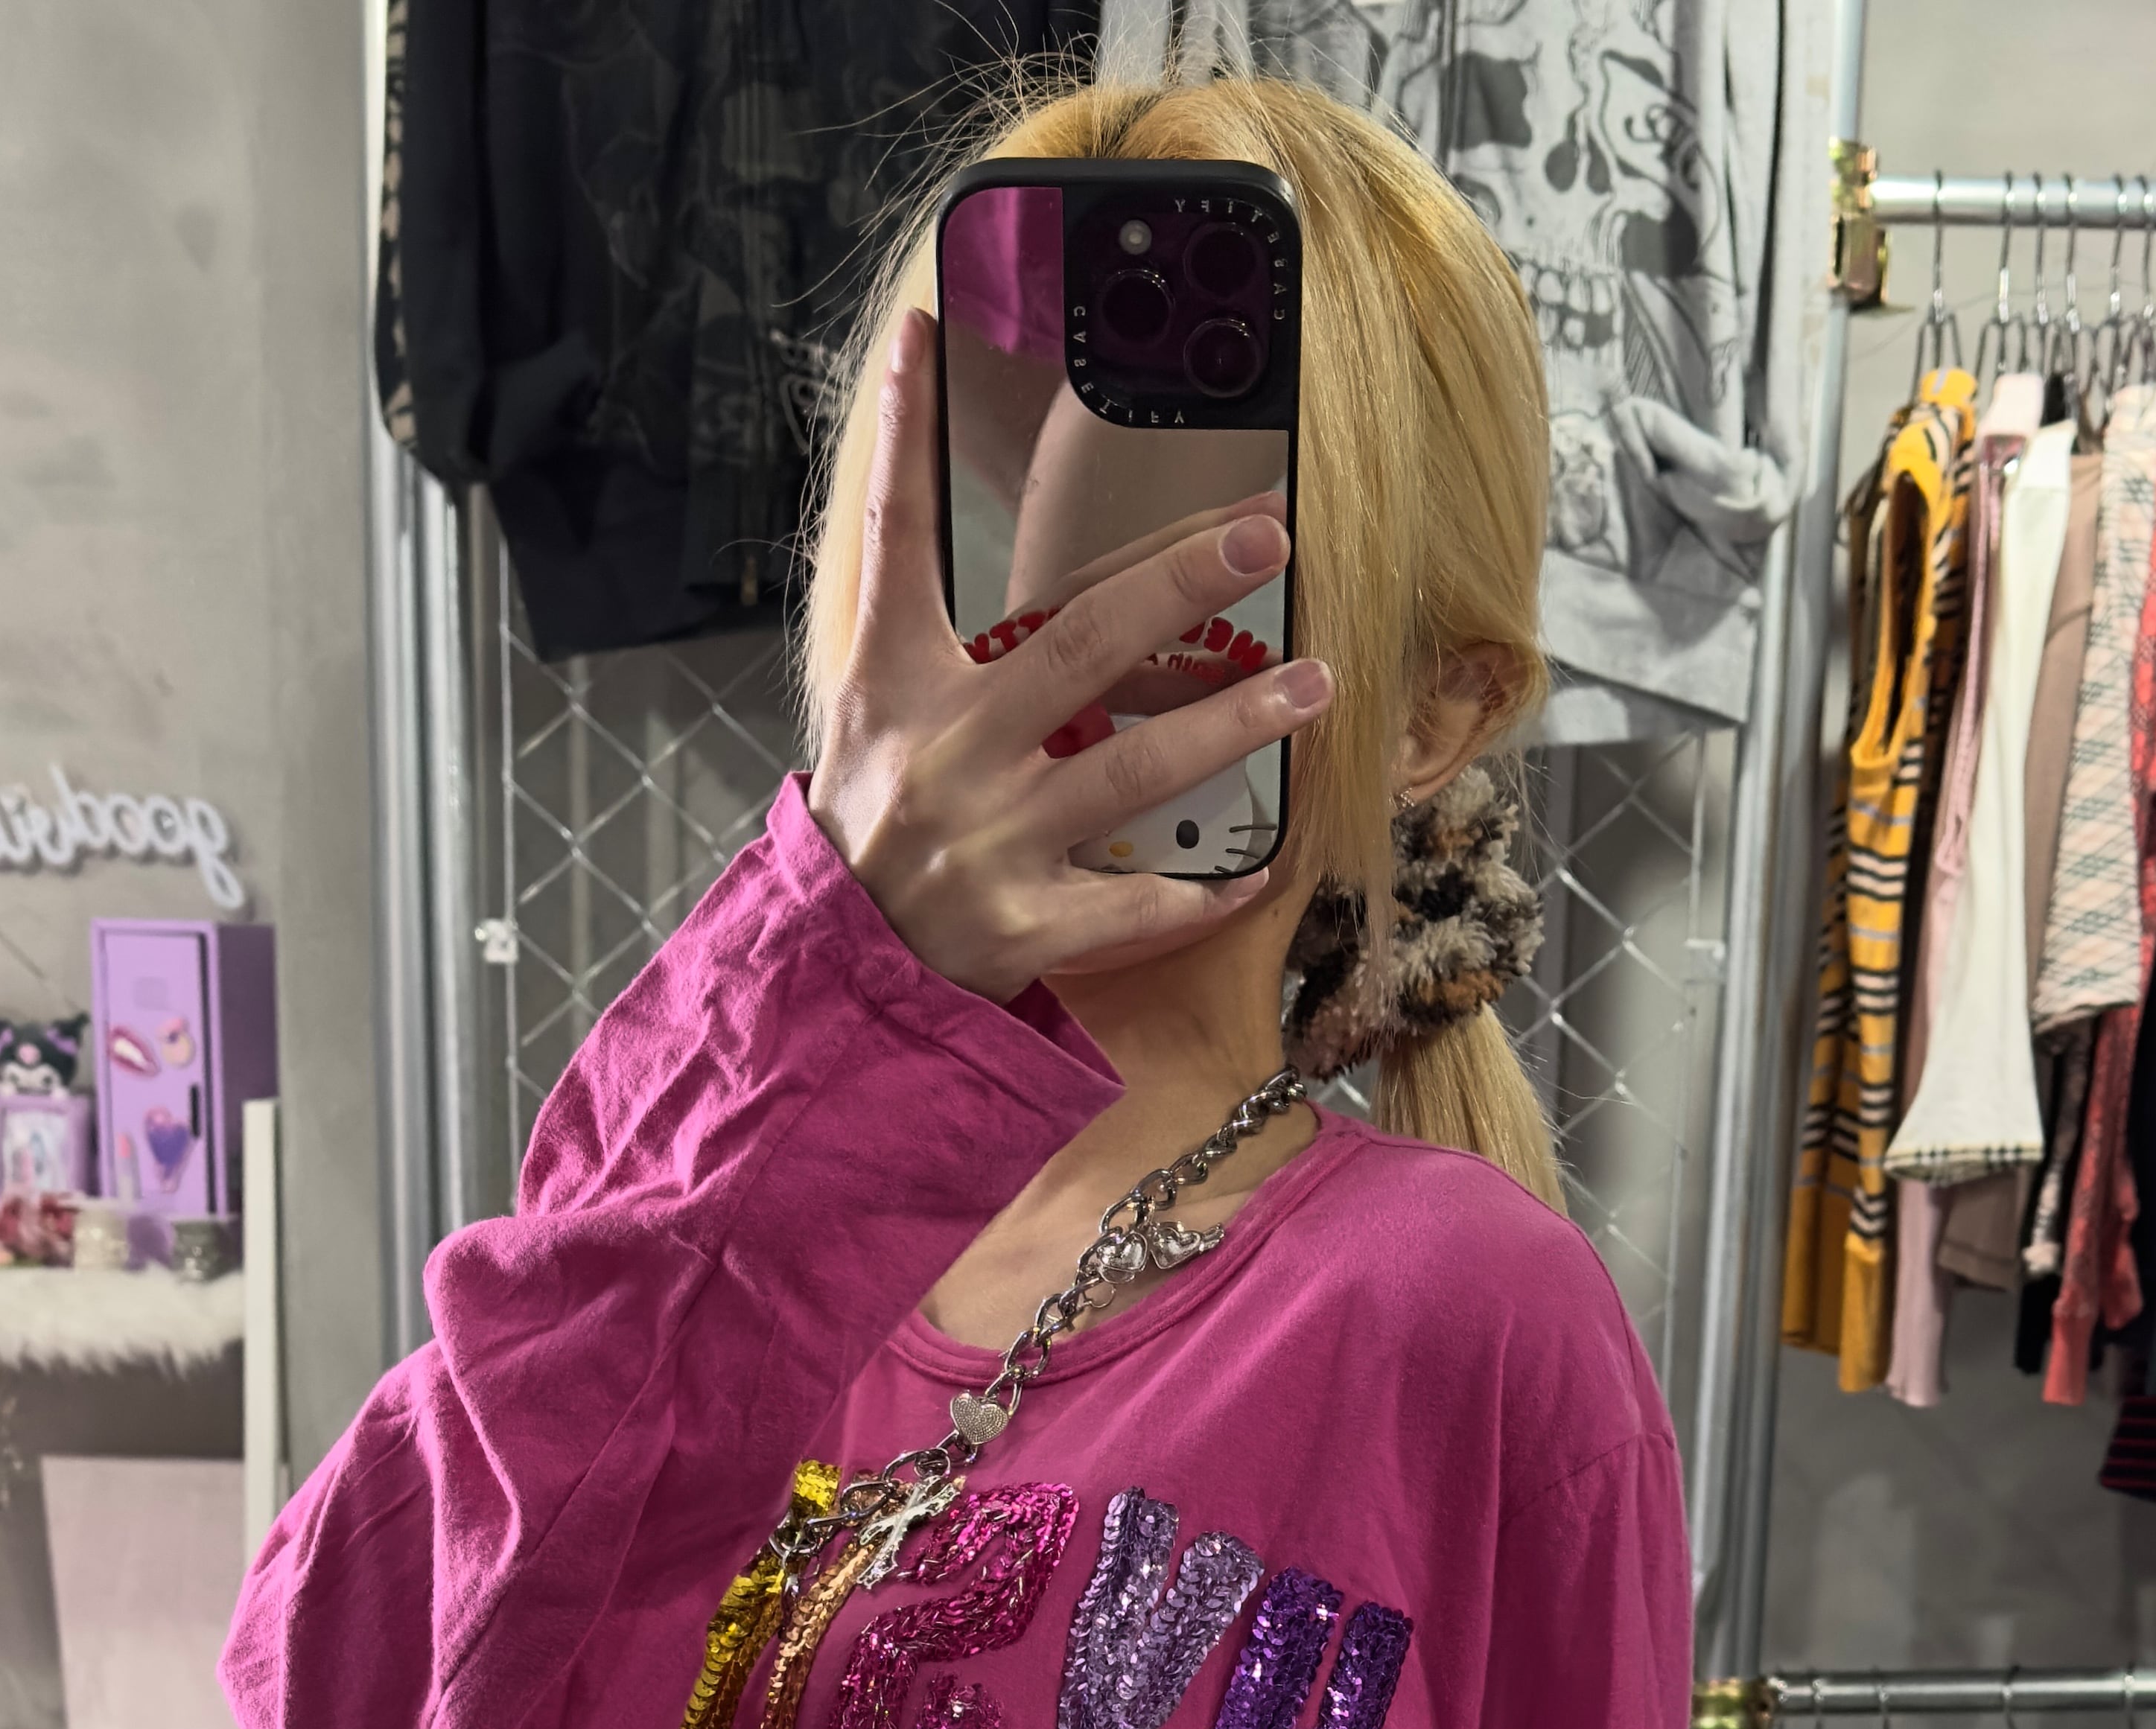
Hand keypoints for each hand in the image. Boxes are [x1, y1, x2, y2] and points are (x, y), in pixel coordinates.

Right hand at [809, 309, 1332, 1001]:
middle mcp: (947, 754)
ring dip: (1234, 724)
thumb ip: (913, 610)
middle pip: (1080, 646)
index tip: (919, 339)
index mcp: (897, 684)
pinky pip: (1133, 907)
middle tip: (1265, 539)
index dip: (900, 437)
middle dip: (1180, 584)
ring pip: (1133, 769)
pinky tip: (1260, 865)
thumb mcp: (869, 706)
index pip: (896, 541)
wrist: (841, 962)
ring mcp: (989, 844)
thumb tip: (932, 483)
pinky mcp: (1022, 928)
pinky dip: (1201, 889)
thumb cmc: (872, 820)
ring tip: (1315, 684)